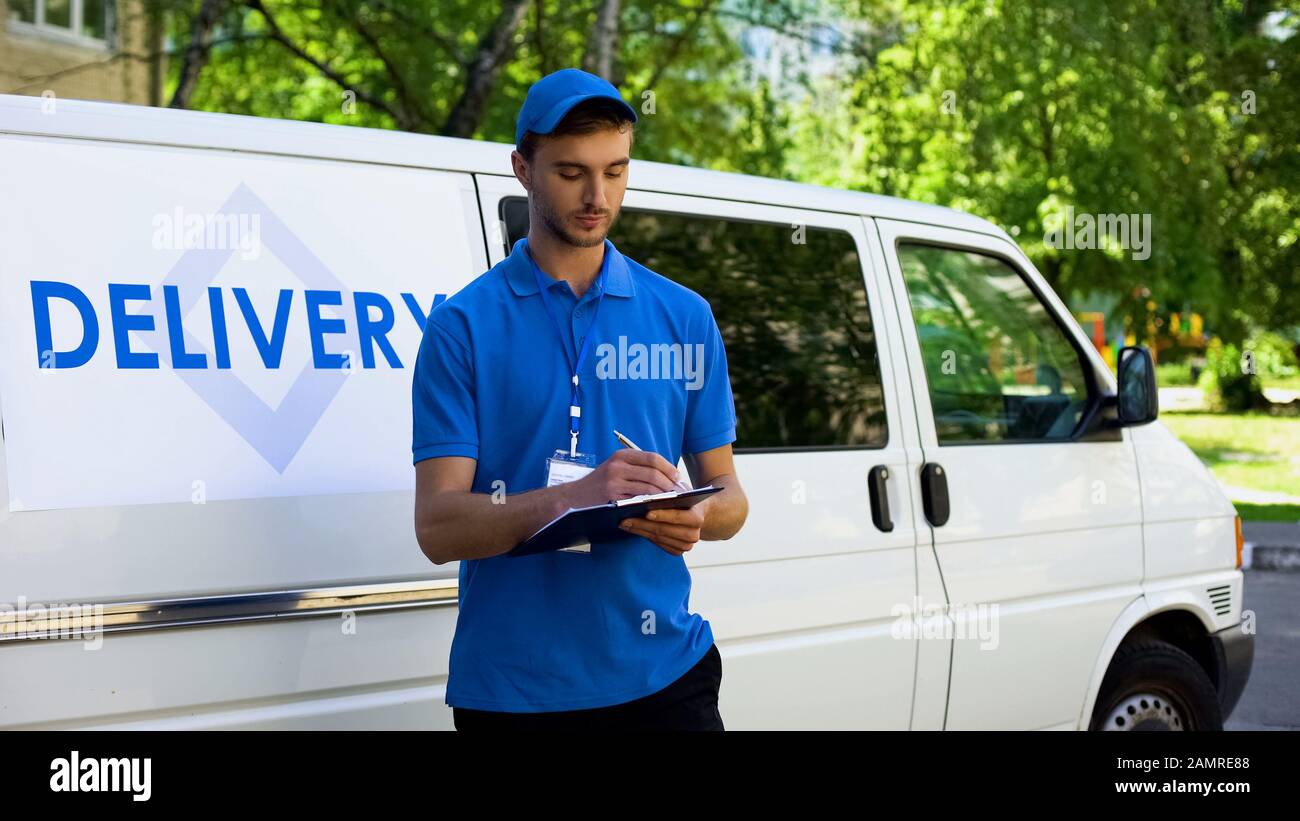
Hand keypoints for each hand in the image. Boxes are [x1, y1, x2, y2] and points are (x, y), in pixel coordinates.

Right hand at [562, 448, 680, 508]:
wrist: (574, 497)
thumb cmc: (600, 484)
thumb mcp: (615, 468)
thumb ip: (636, 468)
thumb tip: (666, 474)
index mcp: (622, 455)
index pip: (653, 458)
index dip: (669, 468)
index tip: (677, 477)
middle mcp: (618, 466)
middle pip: (653, 473)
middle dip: (669, 484)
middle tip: (678, 492)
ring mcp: (614, 481)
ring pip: (648, 488)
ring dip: (663, 496)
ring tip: (671, 501)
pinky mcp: (613, 497)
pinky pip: (638, 500)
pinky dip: (651, 504)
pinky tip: (656, 508)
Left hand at [619, 503, 707, 555]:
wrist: (698, 513)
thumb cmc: (687, 499)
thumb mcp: (684, 493)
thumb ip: (673, 495)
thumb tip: (650, 496)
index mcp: (697, 518)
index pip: (677, 517)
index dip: (661, 515)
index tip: (645, 512)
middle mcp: (693, 535)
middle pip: (663, 530)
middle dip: (642, 524)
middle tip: (624, 519)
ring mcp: (685, 546)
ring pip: (657, 538)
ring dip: (639, 530)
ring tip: (623, 523)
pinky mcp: (677, 551)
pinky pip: (657, 544)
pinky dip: (643, 535)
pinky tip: (631, 529)